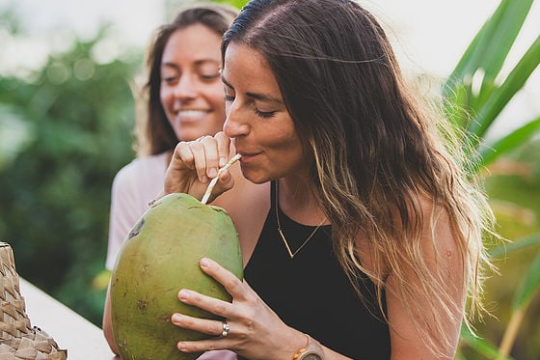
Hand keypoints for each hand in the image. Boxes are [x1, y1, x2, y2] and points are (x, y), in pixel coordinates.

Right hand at [163, 132, 235, 200]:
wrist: (185, 198)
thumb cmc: (202, 190)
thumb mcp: (218, 188)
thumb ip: (226, 181)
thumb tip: (225, 172)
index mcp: (217, 150)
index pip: (223, 138)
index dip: (223, 149)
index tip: (222, 165)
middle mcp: (205, 146)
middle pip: (211, 141)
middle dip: (212, 160)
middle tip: (212, 175)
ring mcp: (192, 147)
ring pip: (198, 146)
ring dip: (201, 164)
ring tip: (202, 178)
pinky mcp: (179, 151)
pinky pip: (184, 148)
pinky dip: (188, 159)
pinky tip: (190, 168)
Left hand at [171, 258, 305, 359]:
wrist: (280, 344)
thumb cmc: (265, 317)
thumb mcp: (256, 299)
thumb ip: (241, 286)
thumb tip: (228, 266)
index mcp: (248, 300)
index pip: (232, 282)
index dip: (218, 272)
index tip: (202, 262)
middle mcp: (243, 315)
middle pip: (218, 307)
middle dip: (198, 300)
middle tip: (180, 293)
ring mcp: (237, 332)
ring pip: (211, 328)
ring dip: (191, 323)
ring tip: (174, 318)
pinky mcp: (232, 345)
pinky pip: (210, 346)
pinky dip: (194, 347)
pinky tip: (179, 344)